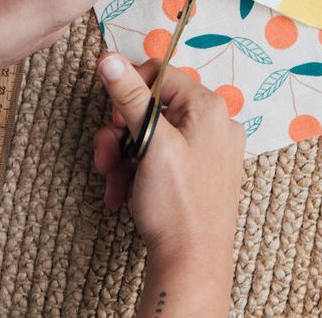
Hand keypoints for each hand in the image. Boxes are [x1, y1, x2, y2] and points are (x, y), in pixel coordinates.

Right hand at [94, 53, 244, 316]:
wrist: (192, 263)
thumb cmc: (176, 203)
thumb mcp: (150, 143)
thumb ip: (130, 97)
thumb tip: (109, 59)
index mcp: (208, 106)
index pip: (160, 74)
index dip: (130, 92)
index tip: (114, 117)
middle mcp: (215, 122)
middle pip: (154, 107)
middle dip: (123, 132)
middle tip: (106, 157)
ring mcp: (210, 148)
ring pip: (155, 133)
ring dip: (126, 155)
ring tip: (114, 181)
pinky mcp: (202, 170)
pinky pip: (165, 155)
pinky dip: (141, 169)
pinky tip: (126, 192)